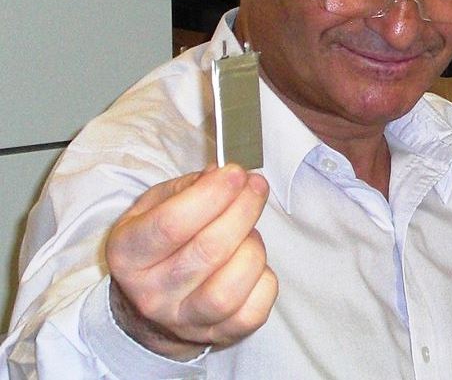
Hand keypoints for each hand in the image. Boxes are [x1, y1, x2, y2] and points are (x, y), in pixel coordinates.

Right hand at [105, 164, 277, 359]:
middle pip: (208, 251)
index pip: (171, 225)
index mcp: (128, 254)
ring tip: (248, 233)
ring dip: (252, 249)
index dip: (212, 195)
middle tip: (255, 187)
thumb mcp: (154, 207)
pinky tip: (254, 265)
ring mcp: (184, 320)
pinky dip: (264, 282)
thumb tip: (221, 175)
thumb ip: (187, 187)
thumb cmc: (160, 244)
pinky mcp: (218, 336)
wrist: (151, 305)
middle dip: (242, 210)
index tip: (236, 173)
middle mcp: (152, 294)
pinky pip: (253, 312)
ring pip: (231, 287)